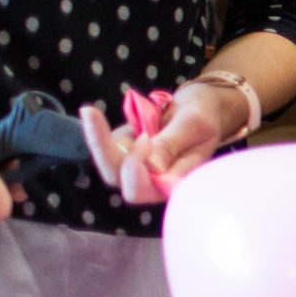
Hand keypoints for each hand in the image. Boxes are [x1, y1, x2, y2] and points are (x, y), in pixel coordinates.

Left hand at [78, 79, 250, 205]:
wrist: (200, 106)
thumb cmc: (203, 116)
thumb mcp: (194, 125)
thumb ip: (172, 145)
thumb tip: (151, 168)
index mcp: (172, 183)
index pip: (142, 190)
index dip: (135, 172)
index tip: (145, 140)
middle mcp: (151, 180)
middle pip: (116, 179)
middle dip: (104, 151)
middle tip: (94, 116)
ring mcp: (135, 165)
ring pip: (106, 163)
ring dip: (97, 139)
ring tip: (92, 113)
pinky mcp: (123, 149)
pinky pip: (102, 146)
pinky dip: (95, 130)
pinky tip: (92, 113)